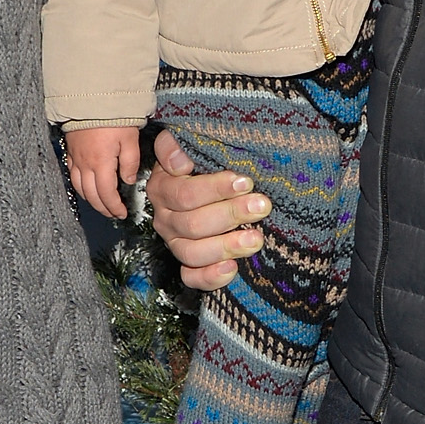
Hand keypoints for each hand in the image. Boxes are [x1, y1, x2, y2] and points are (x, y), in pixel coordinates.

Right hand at [64, 122, 142, 219]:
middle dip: (102, 208)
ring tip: (101, 204)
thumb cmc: (113, 116)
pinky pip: (72, 174)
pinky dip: (79, 186)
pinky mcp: (70, 150)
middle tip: (113, 214)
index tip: (122, 213)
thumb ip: (130, 163)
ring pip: (79, 187)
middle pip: (91, 195)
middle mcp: (84, 164)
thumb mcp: (129, 139)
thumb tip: (127, 180)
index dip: (114, 207)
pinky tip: (86, 186)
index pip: (106, 194)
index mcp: (100, 163)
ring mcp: (75, 157)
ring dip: (90, 199)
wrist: (91, 96)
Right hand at [146, 127, 269, 292]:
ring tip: (256, 238)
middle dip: (231, 215)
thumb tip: (180, 162)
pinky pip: (191, 277)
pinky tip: (233, 268)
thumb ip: (174, 146)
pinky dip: (211, 277)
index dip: (215, 189)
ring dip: (226, 247)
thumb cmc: (203, 161)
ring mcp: (175, 243)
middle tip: (261, 206)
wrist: (210, 182)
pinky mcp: (187, 264)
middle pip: (193, 224)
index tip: (245, 182)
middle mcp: (165, 219)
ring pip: (192, 253)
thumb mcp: (189, 145)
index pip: (185, 194)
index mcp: (163, 188)